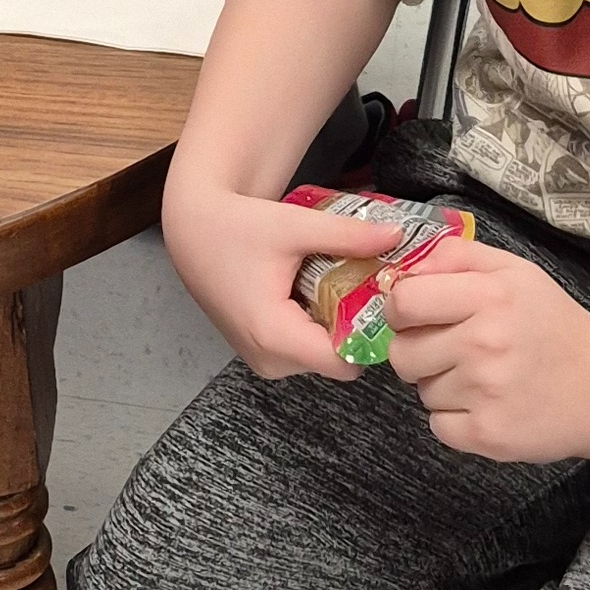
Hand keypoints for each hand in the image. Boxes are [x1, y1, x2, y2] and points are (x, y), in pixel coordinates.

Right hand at [161, 171, 400, 380]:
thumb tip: (397, 235)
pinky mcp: (258, 352)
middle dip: (353, 327)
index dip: (370, 335)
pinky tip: (312, 291)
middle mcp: (268, 359)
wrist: (192, 228)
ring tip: (337, 284)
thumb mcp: (295, 226)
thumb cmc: (236, 226)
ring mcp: (261, 360)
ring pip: (320, 357)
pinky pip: (302, 350)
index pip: (345, 363)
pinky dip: (314, 326)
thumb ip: (348, 235)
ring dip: (333, 326)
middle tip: (364, 286)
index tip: (382, 302)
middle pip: (335, 361)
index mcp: (274, 335)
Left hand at [385, 241, 589, 462]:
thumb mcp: (512, 271)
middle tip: (452, 348)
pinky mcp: (490, 435)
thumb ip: (454, 256)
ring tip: (482, 376)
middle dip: (417, 350)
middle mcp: (484, 344)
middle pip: (402, 353)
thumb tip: (399, 271)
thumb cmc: (552, 322)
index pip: (403, 302)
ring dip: (441, 384)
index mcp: (488, 297)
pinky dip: (454, 419)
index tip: (416, 314)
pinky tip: (485, 405)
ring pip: (422, 390)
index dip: (400, 309)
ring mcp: (486, 394)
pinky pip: (438, 426)